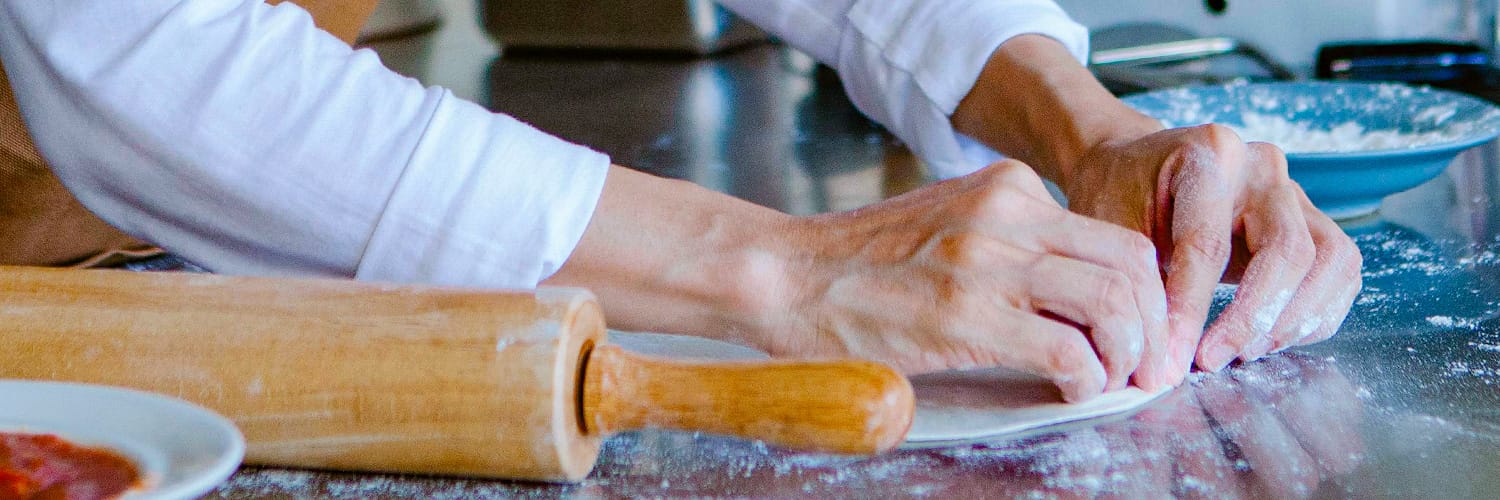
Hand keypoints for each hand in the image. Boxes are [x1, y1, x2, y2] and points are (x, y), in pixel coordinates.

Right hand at [764, 160, 1172, 400]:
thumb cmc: (857, 265)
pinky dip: (1086, 380)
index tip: (1144, 334)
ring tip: (1111, 384)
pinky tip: (1070, 392)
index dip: (1148, 295)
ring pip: (1112, 307)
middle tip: (1146, 369)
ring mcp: (988, 262)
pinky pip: (1068, 351)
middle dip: (1154, 329)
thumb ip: (1006, 240)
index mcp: (1007, 189)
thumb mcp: (946, 222)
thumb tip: (1066, 292)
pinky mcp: (968, 316)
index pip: (1116, 239)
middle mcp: (1007, 215)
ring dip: (1126, 357)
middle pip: (1131, 268)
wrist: (785, 275)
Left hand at [1064, 127, 1362, 374]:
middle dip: (1253, 320)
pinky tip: (1269, 338)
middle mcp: (1263, 167)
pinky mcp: (1313, 220)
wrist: (1135, 167)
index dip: (1192, 311)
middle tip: (1213, 360)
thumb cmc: (1118, 196)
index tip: (1175, 360)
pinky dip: (1314, 315)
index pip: (1208, 245)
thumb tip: (1164, 364)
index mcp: (1208, 156)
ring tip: (1244, 353)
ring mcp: (1295, 191)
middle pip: (1290, 252)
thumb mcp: (1112, 230)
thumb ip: (1140, 287)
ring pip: (1332, 261)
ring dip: (1293, 320)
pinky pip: (1340, 272)